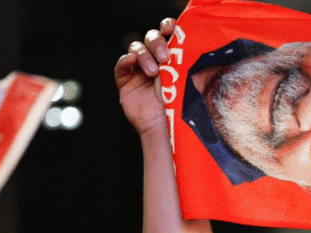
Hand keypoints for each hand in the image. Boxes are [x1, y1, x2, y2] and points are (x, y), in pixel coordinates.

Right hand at [116, 18, 175, 134]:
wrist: (165, 127)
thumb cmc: (180, 106)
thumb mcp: (185, 81)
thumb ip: (183, 62)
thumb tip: (189, 42)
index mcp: (173, 58)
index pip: (167, 34)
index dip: (167, 26)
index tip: (171, 27)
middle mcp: (156, 61)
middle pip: (151, 38)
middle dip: (157, 43)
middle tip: (164, 57)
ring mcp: (139, 70)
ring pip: (136, 48)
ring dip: (144, 56)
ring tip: (152, 72)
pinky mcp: (125, 80)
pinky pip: (121, 65)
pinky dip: (125, 61)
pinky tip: (132, 63)